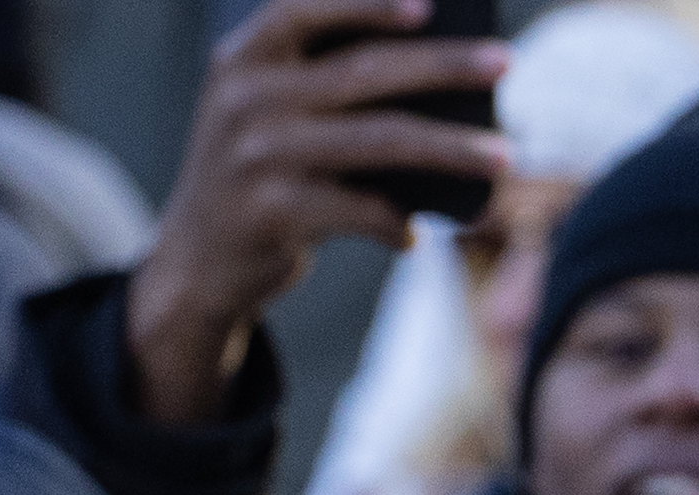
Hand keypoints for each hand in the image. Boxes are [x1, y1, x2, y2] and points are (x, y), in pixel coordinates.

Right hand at [127, 0, 508, 424]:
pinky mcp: (272, 215)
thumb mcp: (267, 114)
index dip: (368, 2)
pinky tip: (413, 235)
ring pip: (379, 142)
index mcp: (243, 58)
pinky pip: (360, 210)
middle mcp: (246, 99)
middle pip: (365, 72)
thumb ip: (322, 86)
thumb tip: (440, 74)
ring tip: (502, 156)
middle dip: (444, 65)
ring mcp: (256, 157)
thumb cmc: (257, 175)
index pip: (307, 9)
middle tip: (502, 62)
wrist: (196, 264)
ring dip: (450, 150)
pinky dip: (395, 223)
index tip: (430, 3)